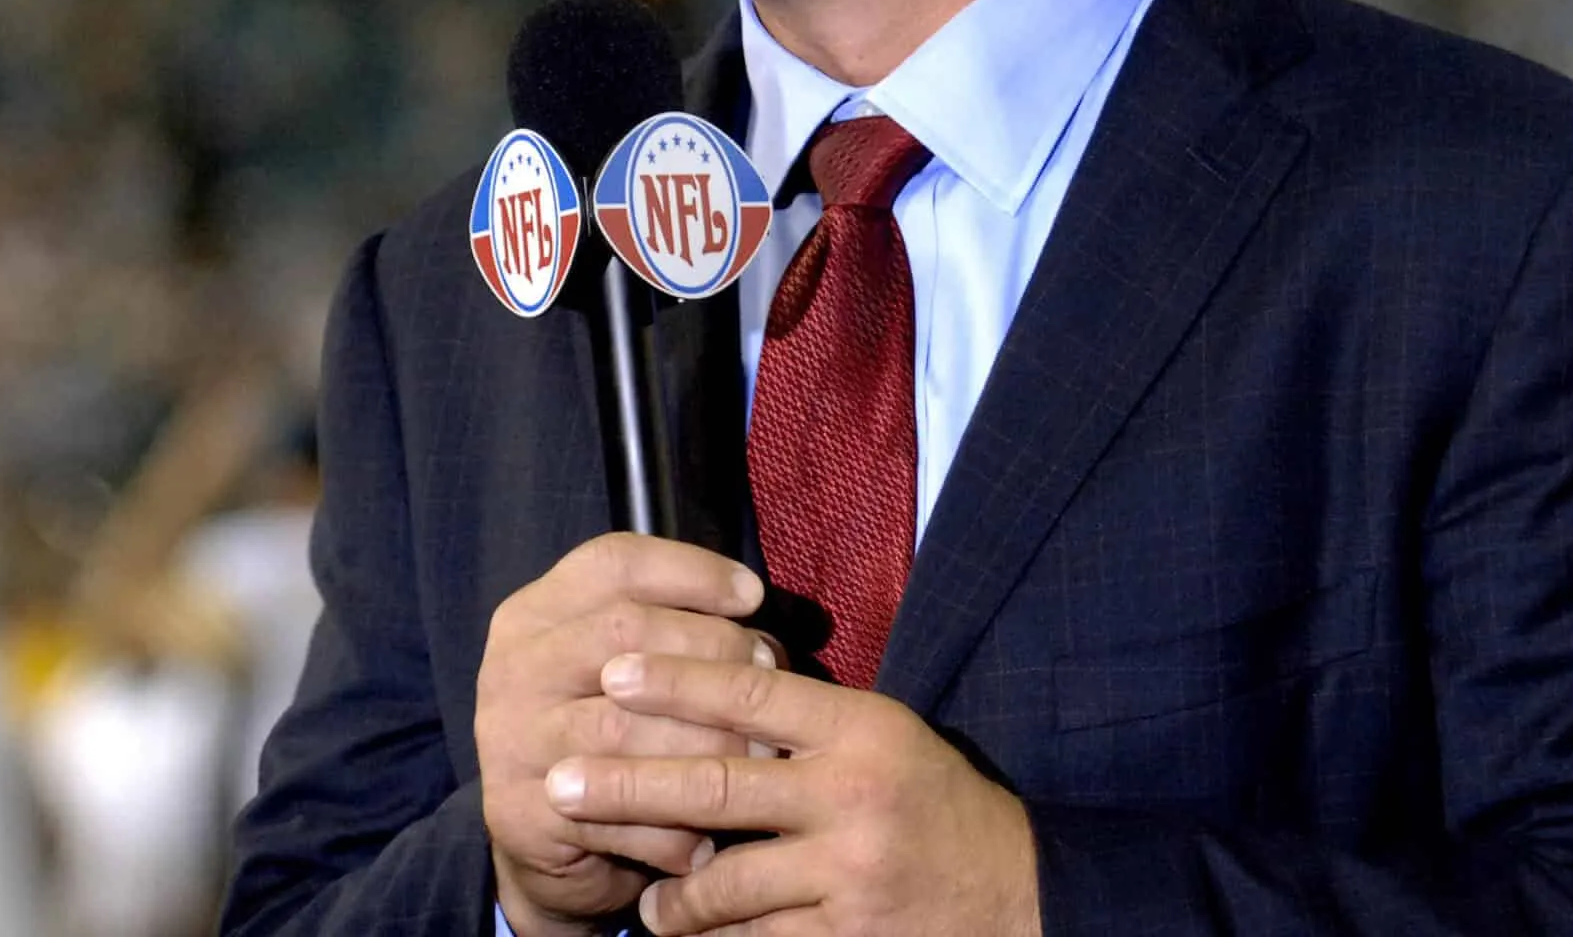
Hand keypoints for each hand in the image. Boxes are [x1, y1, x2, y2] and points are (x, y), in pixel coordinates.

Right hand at [476, 534, 775, 936]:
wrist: (540, 838)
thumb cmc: (607, 730)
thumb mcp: (630, 663)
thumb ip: (681, 635)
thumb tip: (765, 646)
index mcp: (538, 611)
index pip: (615, 562)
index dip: (691, 571)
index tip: (752, 596)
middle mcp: (514, 665)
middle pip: (624, 632)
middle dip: (711, 651)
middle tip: (767, 681)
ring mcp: (510, 740)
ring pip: (624, 728)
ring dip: (706, 744)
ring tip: (760, 759)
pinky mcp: (520, 814)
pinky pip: (616, 815)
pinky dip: (673, 829)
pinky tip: (710, 837)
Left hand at [547, 650, 1040, 936]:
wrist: (1013, 893)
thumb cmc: (933, 804)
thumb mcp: (884, 741)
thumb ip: (808, 725)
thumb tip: (710, 698)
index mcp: (864, 730)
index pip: (756, 694)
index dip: (680, 679)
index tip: (615, 668)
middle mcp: (853, 796)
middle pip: (717, 785)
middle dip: (627, 784)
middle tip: (559, 781)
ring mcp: (847, 873)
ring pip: (725, 884)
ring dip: (673, 897)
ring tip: (648, 904)